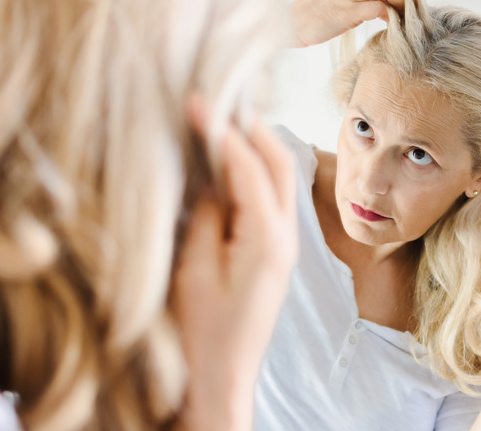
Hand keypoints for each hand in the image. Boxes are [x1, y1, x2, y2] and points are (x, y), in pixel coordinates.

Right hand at [172, 96, 297, 429]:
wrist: (221, 379)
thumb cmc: (202, 334)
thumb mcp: (194, 269)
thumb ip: (207, 216)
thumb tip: (213, 176)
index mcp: (267, 240)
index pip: (248, 167)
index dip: (222, 131)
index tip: (198, 102)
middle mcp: (286, 238)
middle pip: (279, 164)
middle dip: (251, 130)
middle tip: (216, 106)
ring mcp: (285, 246)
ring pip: (279, 179)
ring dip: (255, 149)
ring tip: (220, 127)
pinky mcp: (274, 254)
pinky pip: (270, 199)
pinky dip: (252, 175)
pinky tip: (226, 168)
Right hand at [291, 0, 414, 46]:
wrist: (291, 24)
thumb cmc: (315, 16)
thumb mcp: (340, 1)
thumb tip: (383, 6)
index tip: (412, 0)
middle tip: (417, 9)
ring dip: (403, 4)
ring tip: (409, 18)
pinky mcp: (348, 11)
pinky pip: (378, 9)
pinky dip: (391, 16)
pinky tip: (394, 26)